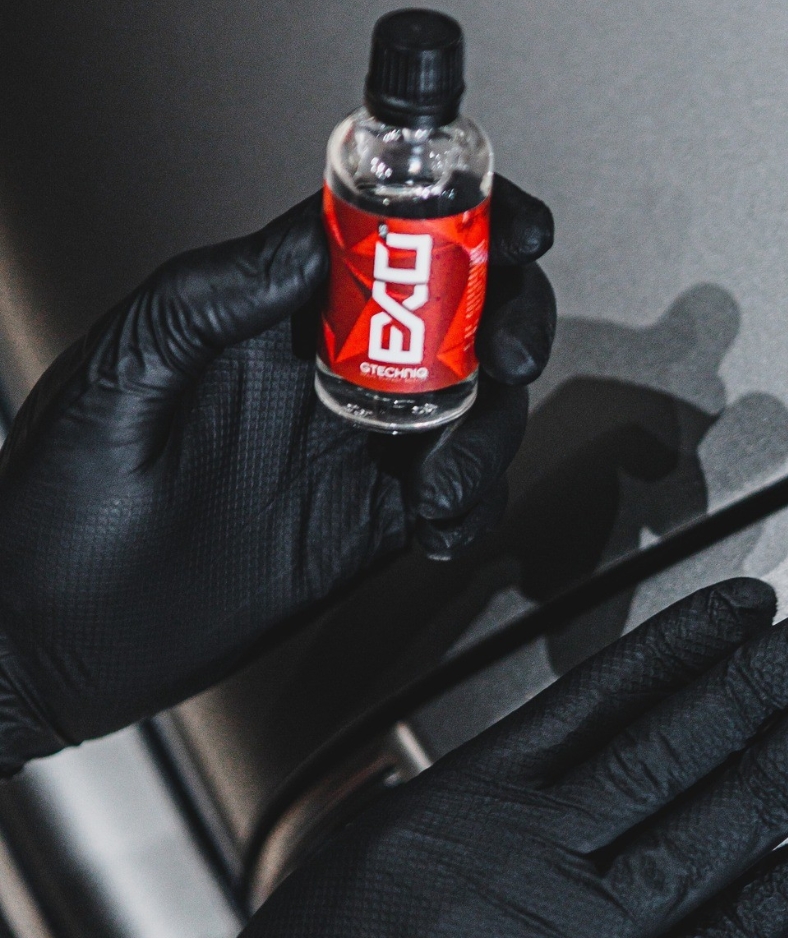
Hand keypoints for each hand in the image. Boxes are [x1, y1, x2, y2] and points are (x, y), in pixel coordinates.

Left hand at [0, 177, 555, 769]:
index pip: (386, 236)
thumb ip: (213, 296)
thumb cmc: (55, 503)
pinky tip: (436, 526)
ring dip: (489, 433)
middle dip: (510, 318)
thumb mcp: (124, 370)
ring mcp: (359, 448)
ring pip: (477, 408)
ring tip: (442, 479)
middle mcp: (330, 371)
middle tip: (504, 353)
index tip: (510, 228)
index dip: (466, 219)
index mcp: (271, 314)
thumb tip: (309, 241)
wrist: (49, 640)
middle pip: (462, 315)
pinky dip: (474, 508)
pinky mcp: (375, 524)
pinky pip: (461, 498)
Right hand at [201, 578, 787, 937]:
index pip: (605, 693)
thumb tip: (540, 754)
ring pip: (706, 839)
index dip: (690, 642)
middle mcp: (528, 861)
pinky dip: (765, 908)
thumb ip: (463, 797)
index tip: (748, 608)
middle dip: (765, 685)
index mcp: (471, 802)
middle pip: (672, 748)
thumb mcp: (368, 848)